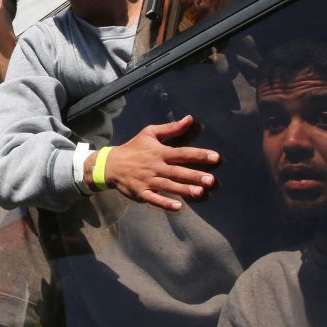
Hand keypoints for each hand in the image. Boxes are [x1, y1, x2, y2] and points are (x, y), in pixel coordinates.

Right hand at [97, 117, 218, 210]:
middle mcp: (155, 167)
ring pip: (168, 186)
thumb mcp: (149, 133)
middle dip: (194, 176)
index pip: (182, 153)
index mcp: (159, 152)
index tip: (215, 157)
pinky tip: (179, 207)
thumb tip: (190, 119)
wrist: (111, 164)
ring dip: (184, 190)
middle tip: (211, 180)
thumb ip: (171, 128)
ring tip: (200, 193)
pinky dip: (165, 203)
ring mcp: (148, 181)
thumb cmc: (134, 148)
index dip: (199, 155)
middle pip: (177, 171)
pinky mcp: (142, 193)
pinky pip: (155, 199)